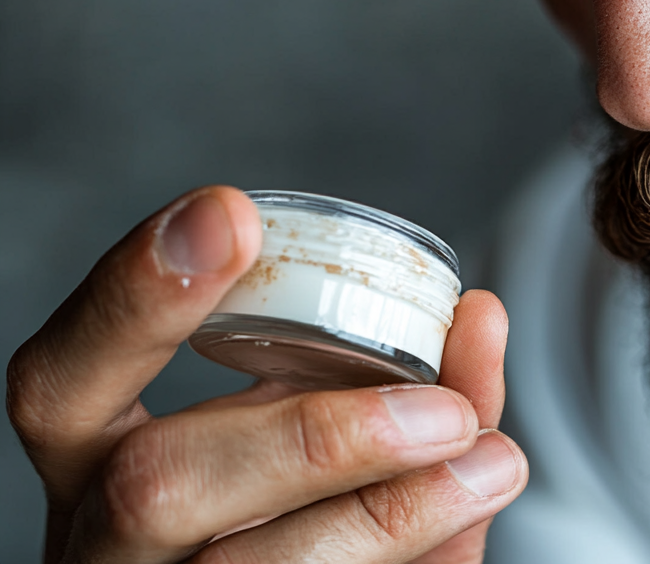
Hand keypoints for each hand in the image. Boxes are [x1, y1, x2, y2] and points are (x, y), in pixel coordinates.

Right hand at [6, 186, 526, 563]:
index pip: (62, 380)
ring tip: (491, 464)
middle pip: (155, 487)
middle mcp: (105, 544)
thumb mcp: (323, 426)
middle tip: (444, 412)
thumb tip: (477, 314)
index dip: (133, 297)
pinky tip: (471, 508)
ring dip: (389, 514)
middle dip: (315, 440)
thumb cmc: (300, 504)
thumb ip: (400, 378)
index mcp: (93, 463)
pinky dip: (418, 554)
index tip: (231, 215)